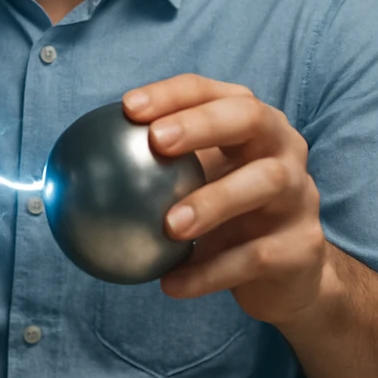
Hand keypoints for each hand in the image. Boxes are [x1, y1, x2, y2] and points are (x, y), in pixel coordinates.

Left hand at [123, 74, 331, 325]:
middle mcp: (284, 149)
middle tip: (156, 142)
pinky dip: (209, 272)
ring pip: (263, 185)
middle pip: (250, 118)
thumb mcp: (199, 184)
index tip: (128, 108)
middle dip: (203, 123)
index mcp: (255, 125)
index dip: (173, 95)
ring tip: (169, 226)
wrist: (290, 276)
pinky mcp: (303, 246)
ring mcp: (300, 195)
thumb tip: (75, 169)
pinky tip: (170, 284)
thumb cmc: (230, 217)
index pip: (214, 93)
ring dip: (213, 201)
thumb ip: (154, 170)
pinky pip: (254, 257)